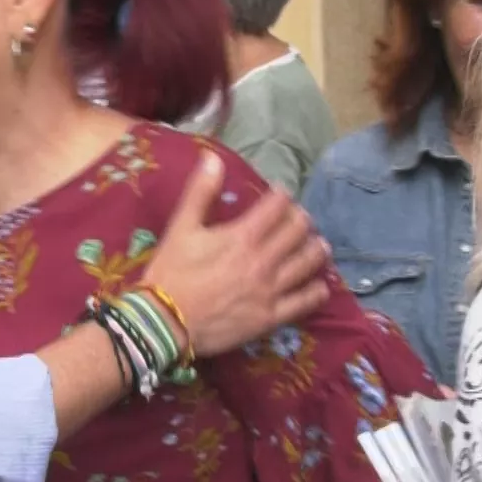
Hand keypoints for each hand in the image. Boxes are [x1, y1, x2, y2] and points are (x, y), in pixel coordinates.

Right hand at [136, 151, 329, 359]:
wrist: (165, 323)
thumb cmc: (171, 273)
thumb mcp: (181, 228)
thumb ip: (200, 192)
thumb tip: (213, 158)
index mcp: (243, 236)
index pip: (277, 206)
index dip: (282, 195)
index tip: (279, 194)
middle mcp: (264, 260)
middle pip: (299, 231)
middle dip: (301, 219)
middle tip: (297, 219)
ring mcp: (271, 290)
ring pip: (308, 263)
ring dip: (316, 249)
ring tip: (317, 245)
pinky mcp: (272, 317)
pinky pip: (306, 301)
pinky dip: (316, 290)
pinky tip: (317, 284)